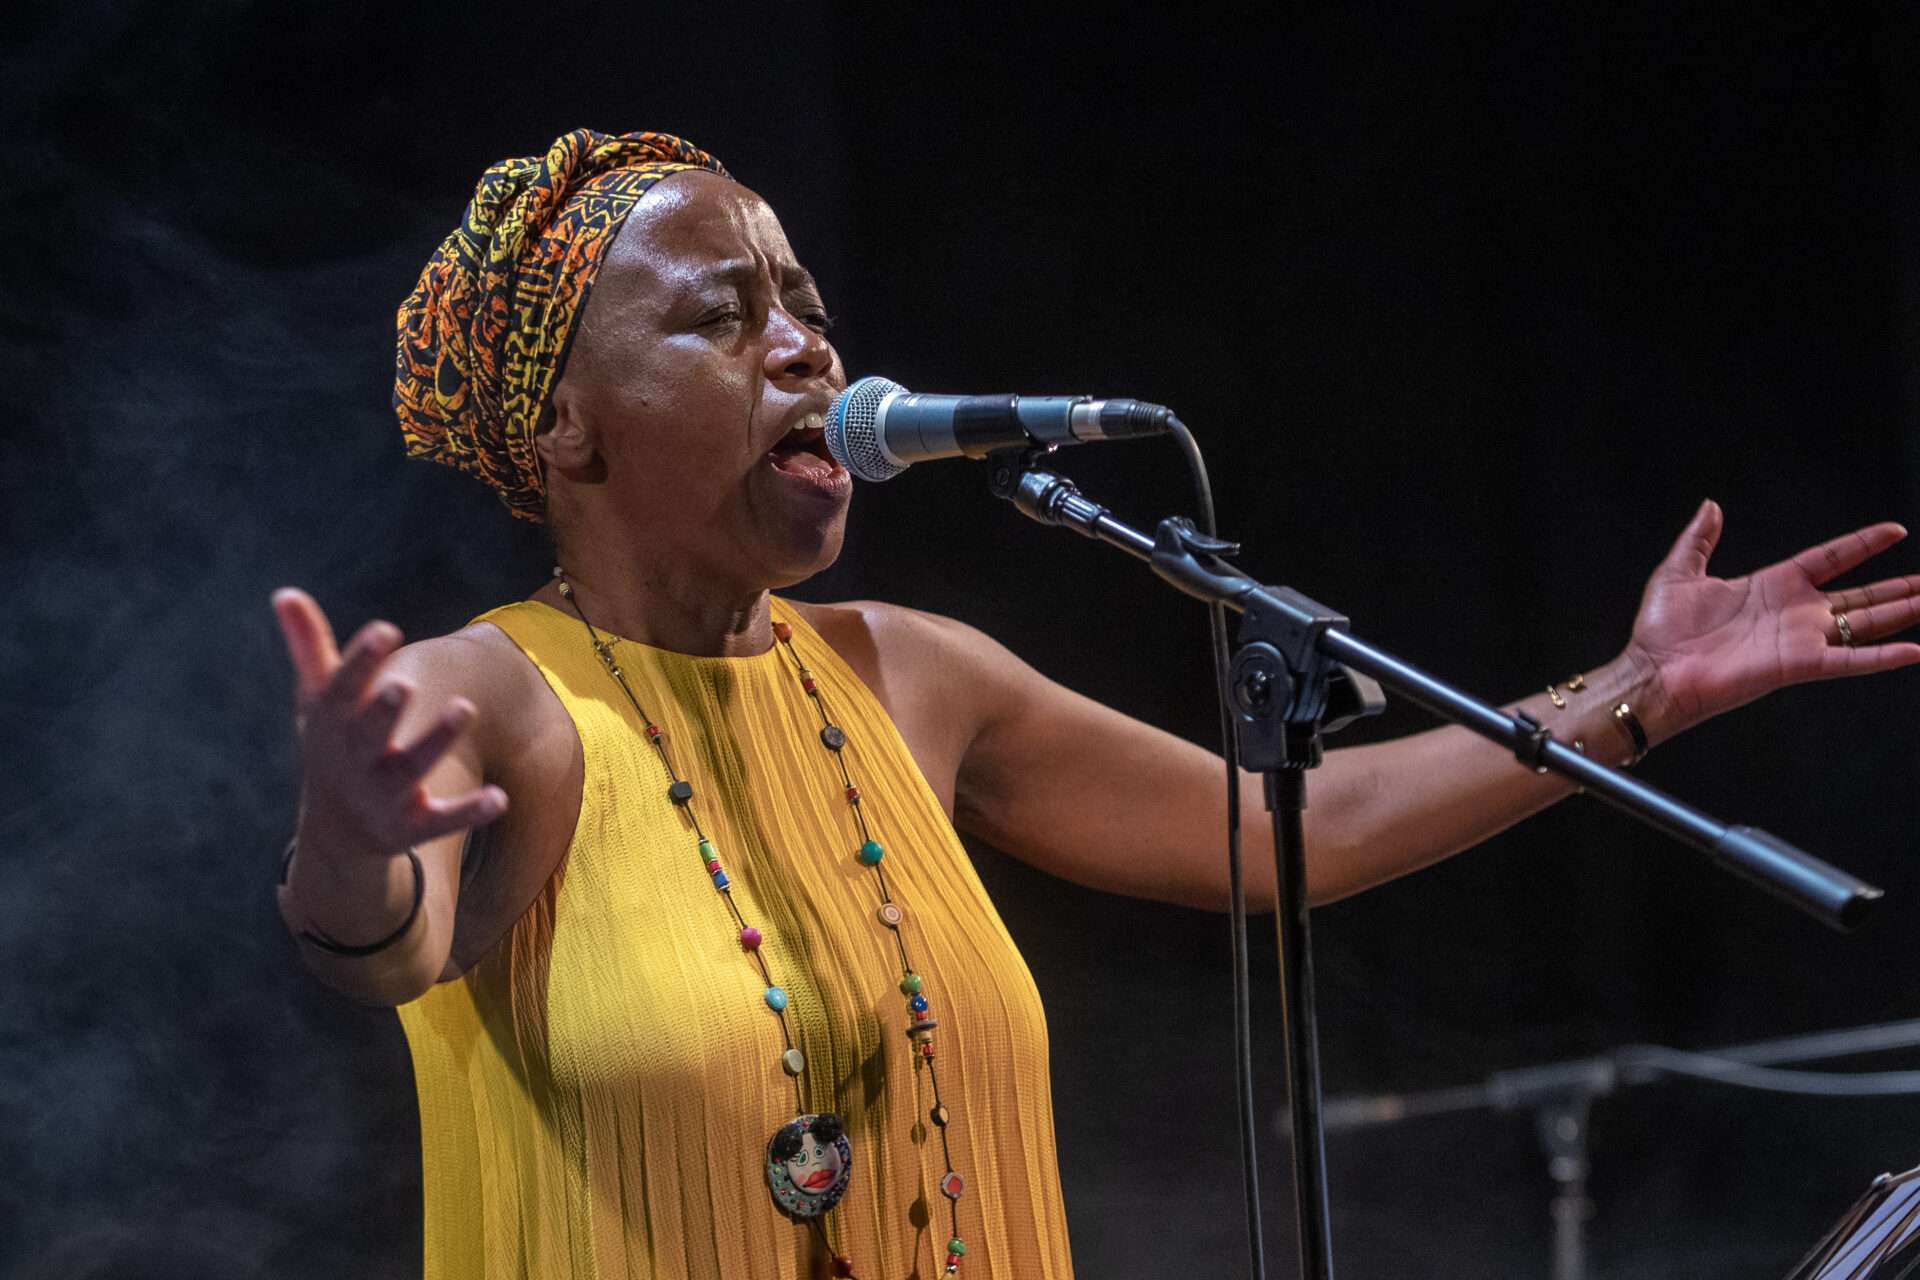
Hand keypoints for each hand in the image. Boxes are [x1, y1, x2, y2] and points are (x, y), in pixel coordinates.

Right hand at [272, 588, 506, 859]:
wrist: (334, 832)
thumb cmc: (332, 745)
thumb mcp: (318, 700)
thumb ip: (309, 647)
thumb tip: (285, 591)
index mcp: (332, 725)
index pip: (342, 690)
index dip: (361, 661)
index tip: (385, 629)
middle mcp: (354, 761)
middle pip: (369, 734)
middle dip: (385, 710)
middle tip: (406, 683)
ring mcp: (383, 796)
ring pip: (411, 769)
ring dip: (437, 740)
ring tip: (465, 707)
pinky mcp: (412, 825)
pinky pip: (442, 820)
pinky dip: (468, 811)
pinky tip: (500, 798)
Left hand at [1625, 501, 1919, 734]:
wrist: (1654, 670)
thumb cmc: (1661, 629)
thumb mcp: (1679, 571)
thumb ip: (1700, 539)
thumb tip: (1711, 505)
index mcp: (1771, 585)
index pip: (1830, 559)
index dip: (1862, 544)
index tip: (1895, 531)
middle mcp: (1794, 612)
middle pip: (1860, 596)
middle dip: (1899, 588)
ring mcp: (1800, 639)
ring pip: (1866, 624)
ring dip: (1902, 613)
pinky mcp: (1798, 665)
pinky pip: (1850, 659)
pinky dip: (1882, 656)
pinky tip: (1915, 650)